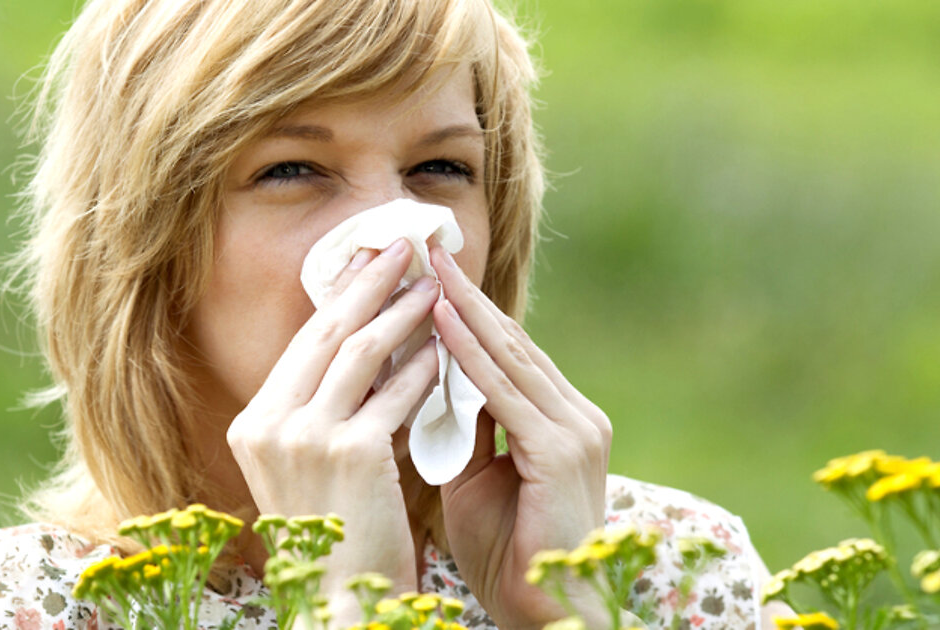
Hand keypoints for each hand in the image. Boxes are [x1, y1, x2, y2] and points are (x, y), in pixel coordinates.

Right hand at [226, 239, 439, 619]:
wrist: (339, 602)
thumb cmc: (335, 538)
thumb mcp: (309, 468)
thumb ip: (323, 412)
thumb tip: (365, 348)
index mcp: (254, 425)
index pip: (303, 344)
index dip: (340, 297)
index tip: (368, 263)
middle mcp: (269, 424)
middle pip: (327, 332)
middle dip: (370, 282)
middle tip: (403, 245)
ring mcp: (305, 436)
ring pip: (361, 351)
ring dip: (402, 311)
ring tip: (434, 284)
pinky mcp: (349, 452)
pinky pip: (395, 393)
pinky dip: (422, 366)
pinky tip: (444, 347)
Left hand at [430, 246, 612, 627]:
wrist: (544, 608)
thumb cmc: (507, 550)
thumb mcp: (477, 475)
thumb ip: (464, 426)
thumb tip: (433, 381)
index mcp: (561, 420)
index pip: (509, 354)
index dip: (469, 314)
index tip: (430, 277)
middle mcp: (577, 415)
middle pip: (511, 342)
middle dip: (466, 296)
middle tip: (428, 251)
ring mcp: (576, 428)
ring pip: (509, 356)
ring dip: (464, 310)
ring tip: (429, 269)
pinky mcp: (561, 448)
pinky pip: (504, 391)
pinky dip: (469, 354)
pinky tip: (440, 322)